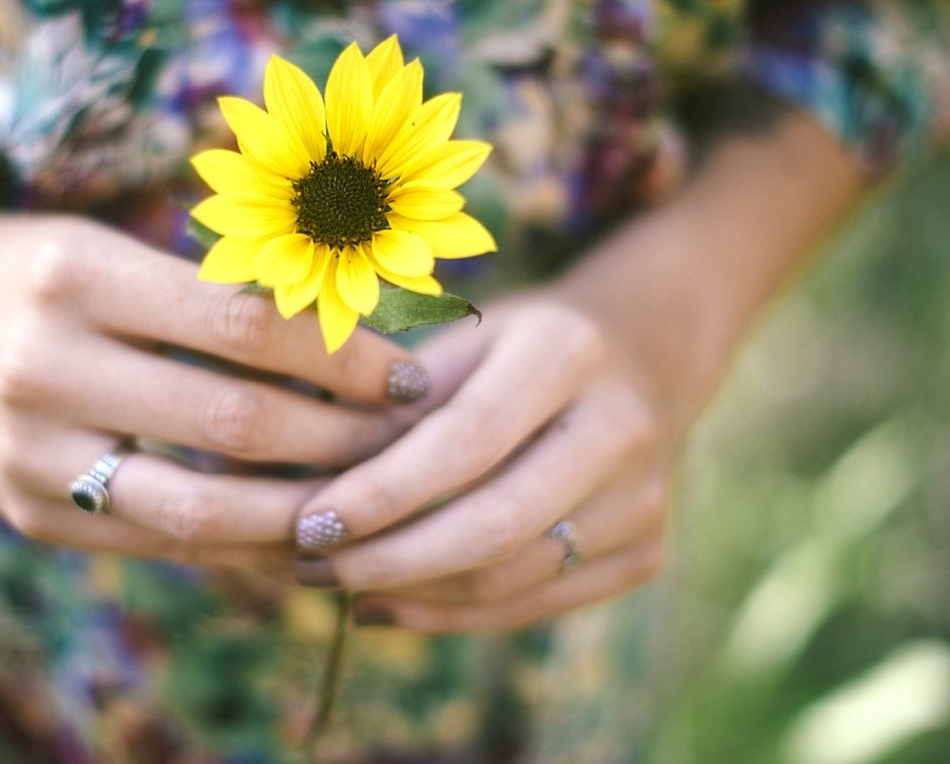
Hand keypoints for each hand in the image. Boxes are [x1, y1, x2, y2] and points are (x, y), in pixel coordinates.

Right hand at [0, 212, 429, 574]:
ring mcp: (30, 454)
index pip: (247, 325)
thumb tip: (365, 335)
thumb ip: (222, 294)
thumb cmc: (48, 271)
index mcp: (79, 275)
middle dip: (343, 442)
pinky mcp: (30, 516)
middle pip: (235, 424)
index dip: (345, 356)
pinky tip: (300, 531)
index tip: (414, 374)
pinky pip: (163, 545)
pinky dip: (244, 546)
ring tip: (370, 500)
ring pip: (201, 510)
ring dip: (304, 513)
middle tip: (410, 444)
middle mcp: (44, 366)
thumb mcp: (120, 250)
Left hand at [285, 113, 865, 629]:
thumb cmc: (518, 343)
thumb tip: (304, 482)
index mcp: (570, 351)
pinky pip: (532, 607)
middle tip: (308, 567)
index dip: (383, 492)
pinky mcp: (645, 553)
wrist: (643, 355)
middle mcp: (623, 428)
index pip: (466, 440)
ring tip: (333, 582)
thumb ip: (395, 402)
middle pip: (495, 526)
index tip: (307, 521)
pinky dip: (450, 613)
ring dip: (409, 592)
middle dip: (388, 559)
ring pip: (510, 581)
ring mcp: (645, 500)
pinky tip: (386, 601)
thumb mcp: (461, 336)